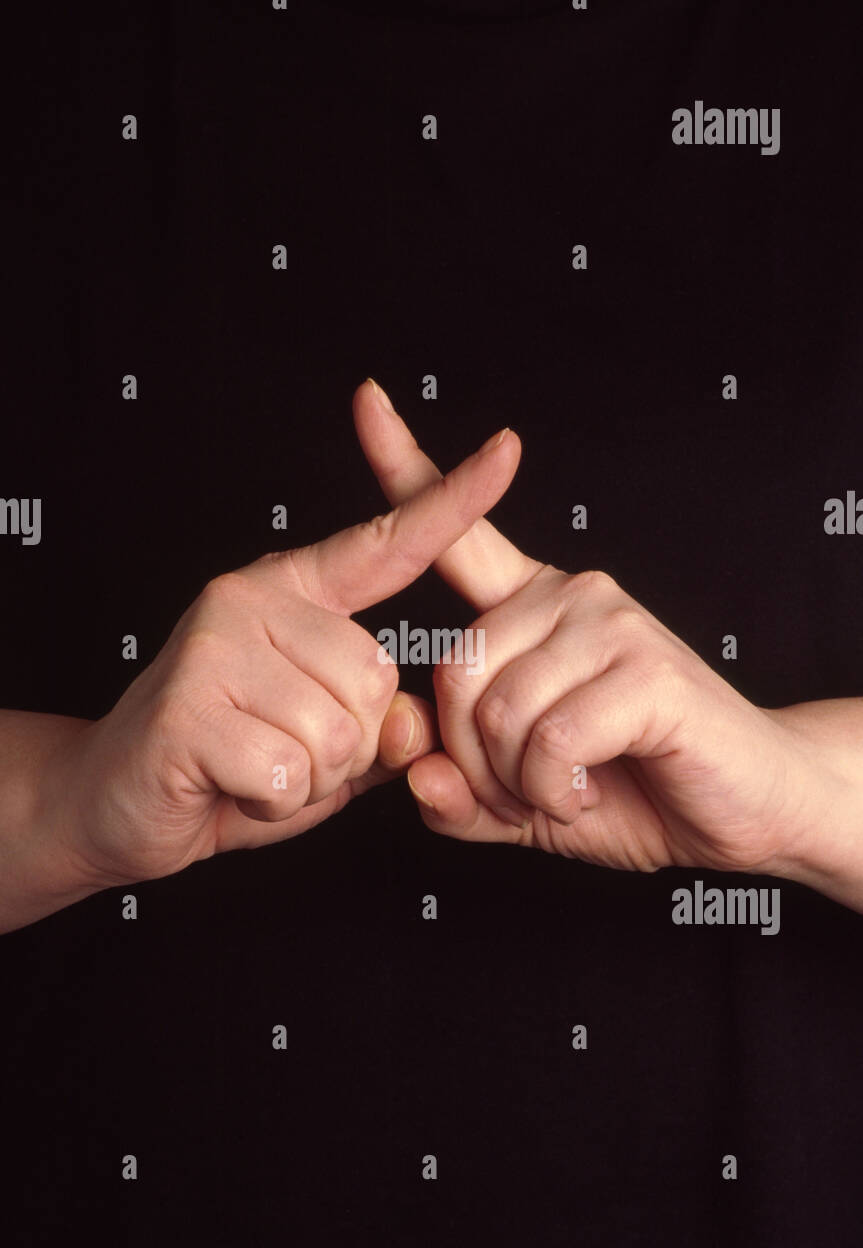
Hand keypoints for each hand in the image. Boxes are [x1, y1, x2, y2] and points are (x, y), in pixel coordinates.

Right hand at [50, 397, 517, 889]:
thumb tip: (416, 721)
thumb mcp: (325, 747)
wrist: (119, 802)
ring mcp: (214, 646)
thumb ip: (383, 728)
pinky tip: (230, 785)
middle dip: (346, 748)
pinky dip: (271, 803)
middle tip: (280, 751)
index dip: (453, 501)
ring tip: (253, 768)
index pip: (386, 544)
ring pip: (335, 734)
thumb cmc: (229, 765)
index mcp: (292, 593)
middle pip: (375, 681)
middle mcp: (251, 600)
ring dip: (307, 780)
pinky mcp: (187, 707)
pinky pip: (288, 774)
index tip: (508, 449)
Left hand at [358, 384, 824, 878]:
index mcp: (531, 609)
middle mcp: (568, 595)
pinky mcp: (645, 666)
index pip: (461, 532)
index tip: (368, 399)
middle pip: (454, 671)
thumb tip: (413, 776)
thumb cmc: (636, 787)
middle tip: (522, 794)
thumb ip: (462, 795)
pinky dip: (553, 789)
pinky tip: (584, 788)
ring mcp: (610, 621)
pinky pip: (548, 738)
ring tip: (561, 790)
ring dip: (516, 783)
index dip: (407, 466)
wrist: (747, 808)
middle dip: (471, 762)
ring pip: (497, 710)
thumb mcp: (527, 800)